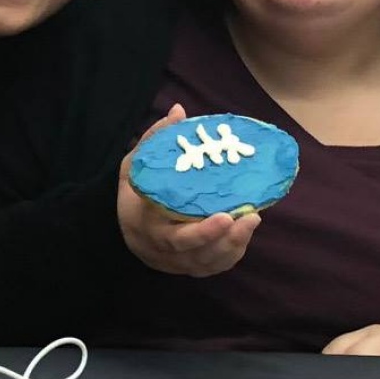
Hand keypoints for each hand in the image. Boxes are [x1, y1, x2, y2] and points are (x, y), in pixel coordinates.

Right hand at [117, 104, 261, 276]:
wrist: (127, 232)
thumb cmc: (135, 194)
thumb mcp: (135, 165)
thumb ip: (154, 140)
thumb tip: (180, 111)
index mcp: (148, 226)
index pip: (174, 237)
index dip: (202, 232)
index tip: (225, 216)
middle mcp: (164, 250)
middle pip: (198, 253)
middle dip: (225, 238)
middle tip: (250, 215)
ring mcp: (179, 263)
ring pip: (209, 262)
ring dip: (235, 243)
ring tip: (253, 218)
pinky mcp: (193, 267)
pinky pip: (217, 265)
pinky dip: (233, 251)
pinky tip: (246, 229)